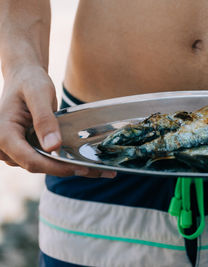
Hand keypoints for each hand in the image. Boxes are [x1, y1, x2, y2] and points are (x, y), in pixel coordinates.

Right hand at [0, 65, 115, 177]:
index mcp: (2, 135)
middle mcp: (3, 147)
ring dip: (69, 168)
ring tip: (99, 170)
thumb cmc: (29, 82)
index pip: (32, 161)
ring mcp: (13, 151)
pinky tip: (85, 162)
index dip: (57, 168)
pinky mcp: (24, 150)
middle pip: (39, 166)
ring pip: (43, 166)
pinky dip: (63, 162)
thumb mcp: (38, 94)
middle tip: (102, 172)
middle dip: (68, 170)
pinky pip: (45, 160)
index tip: (82, 169)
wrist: (23, 78)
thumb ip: (44, 120)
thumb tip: (53, 147)